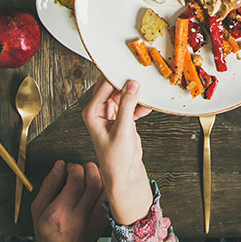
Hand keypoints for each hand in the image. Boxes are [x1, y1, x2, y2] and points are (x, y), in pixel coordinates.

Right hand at [32, 160, 107, 241]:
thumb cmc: (49, 235)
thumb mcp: (38, 210)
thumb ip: (48, 186)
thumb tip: (59, 165)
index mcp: (60, 214)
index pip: (76, 180)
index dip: (74, 167)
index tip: (69, 168)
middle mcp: (80, 217)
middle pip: (94, 181)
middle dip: (88, 168)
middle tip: (81, 169)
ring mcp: (95, 219)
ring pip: (106, 188)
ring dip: (100, 175)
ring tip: (90, 175)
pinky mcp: (104, 219)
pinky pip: (110, 197)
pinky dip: (106, 186)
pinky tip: (97, 185)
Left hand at [82, 78, 153, 224]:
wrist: (124, 174)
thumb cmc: (116, 158)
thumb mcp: (123, 130)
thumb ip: (127, 105)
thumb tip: (131, 85)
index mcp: (92, 112)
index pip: (104, 86)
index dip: (117, 76)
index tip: (130, 67)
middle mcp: (99, 111)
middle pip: (112, 87)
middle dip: (126, 81)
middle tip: (140, 74)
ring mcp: (111, 113)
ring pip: (123, 94)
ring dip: (135, 93)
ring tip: (147, 90)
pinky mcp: (121, 117)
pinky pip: (130, 103)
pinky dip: (139, 104)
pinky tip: (147, 106)